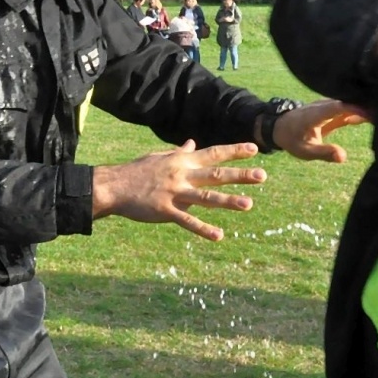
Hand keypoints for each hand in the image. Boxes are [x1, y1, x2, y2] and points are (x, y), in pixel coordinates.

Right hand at [92, 140, 265, 241]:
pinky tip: (219, 235)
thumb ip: (179, 152)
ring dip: (228, 201)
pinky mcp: (165, 211)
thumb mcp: (160, 157)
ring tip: (248, 205)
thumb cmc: (137, 171)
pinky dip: (203, 229)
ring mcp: (175, 193)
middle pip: (216, 174)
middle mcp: (182, 175)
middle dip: (240, 175)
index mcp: (183, 161)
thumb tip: (192, 142)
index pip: (214, 154)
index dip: (234, 151)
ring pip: (206, 198)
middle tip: (262, 176)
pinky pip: (187, 221)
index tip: (255, 149)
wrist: (114, 185)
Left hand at [272, 99, 366, 162]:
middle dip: (368, 104)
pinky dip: (364, 110)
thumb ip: (324, 153)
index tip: (373, 113)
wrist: (281, 127)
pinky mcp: (335, 108)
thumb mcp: (305, 151)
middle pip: (349, 100)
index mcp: (316, 114)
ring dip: (368, 106)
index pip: (338, 106)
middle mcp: (324, 105)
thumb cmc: (293, 139)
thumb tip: (343, 156)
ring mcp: (330, 105)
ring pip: (351, 102)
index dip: (356, 107)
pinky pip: (351, 107)